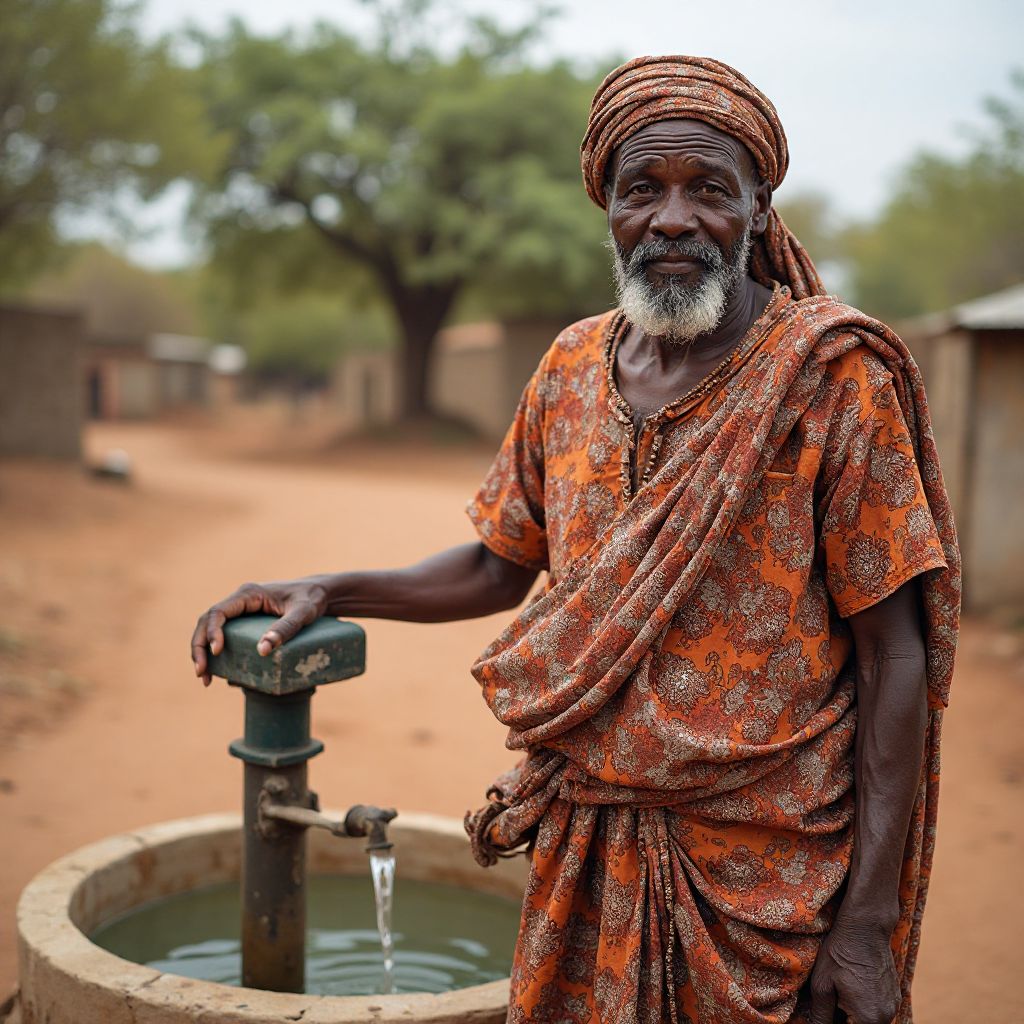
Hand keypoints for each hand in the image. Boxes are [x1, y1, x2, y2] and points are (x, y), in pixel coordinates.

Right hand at [190, 579, 329, 684]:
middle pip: (207, 622)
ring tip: (207, 679)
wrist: (321, 594)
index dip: (211, 632)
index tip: (216, 652)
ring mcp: (242, 611)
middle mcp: (241, 601)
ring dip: (204, 653)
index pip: (218, 612)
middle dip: (199, 648)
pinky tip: (223, 675)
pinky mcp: (247, 623)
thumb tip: (262, 651)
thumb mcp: (303, 613)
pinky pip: (226, 636)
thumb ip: (286, 628)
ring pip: (212, 630)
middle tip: (202, 674)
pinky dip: (219, 655)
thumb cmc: (312, 599)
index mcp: (249, 594)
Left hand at [809, 918, 900, 1023]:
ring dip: (853, 1015)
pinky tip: (851, 989)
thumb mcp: (822, 984)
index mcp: (868, 1019)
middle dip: (842, 1019)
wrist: (865, 927)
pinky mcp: (894, 996)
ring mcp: (893, 1006)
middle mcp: (886, 1017)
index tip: (825, 1012)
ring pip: (869, 1021)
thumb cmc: (840, 953)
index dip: (831, 1023)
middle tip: (831, 1002)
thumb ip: (820, 1015)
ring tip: (839, 995)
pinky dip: (863, 1007)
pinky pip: (877, 1011)